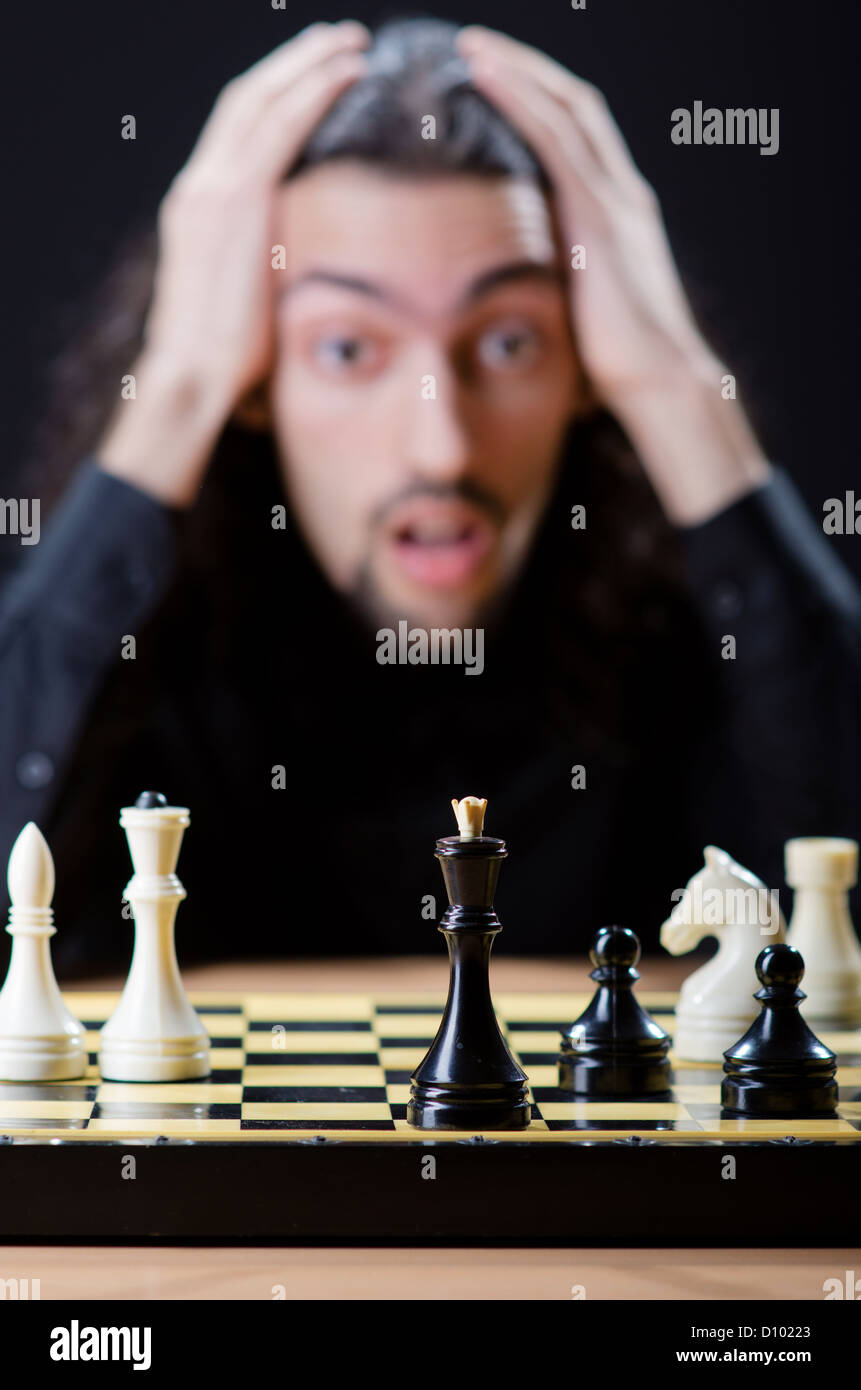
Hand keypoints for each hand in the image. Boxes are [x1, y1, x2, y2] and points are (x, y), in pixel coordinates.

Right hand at [100, 21, 368, 506]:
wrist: (193, 378)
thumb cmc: (224, 361)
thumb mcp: (242, 299)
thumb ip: (263, 266)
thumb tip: (302, 269)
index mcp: (198, 206)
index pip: (237, 129)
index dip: (277, 93)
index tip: (316, 74)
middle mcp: (199, 186)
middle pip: (247, 98)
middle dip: (295, 62)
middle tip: (341, 40)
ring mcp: (213, 189)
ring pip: (264, 99)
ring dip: (311, 64)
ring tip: (353, 44)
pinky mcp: (236, 202)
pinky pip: (281, 127)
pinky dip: (316, 92)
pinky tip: (350, 75)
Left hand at [458, 26, 769, 523]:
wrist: (661, 385)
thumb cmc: (618, 370)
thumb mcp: (581, 316)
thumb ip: (555, 290)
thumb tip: (511, 306)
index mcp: (620, 217)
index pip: (579, 137)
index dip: (539, 102)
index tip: (494, 84)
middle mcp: (623, 196)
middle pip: (575, 107)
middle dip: (527, 72)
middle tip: (475, 49)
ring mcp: (615, 201)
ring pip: (565, 109)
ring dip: (516, 71)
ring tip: (469, 47)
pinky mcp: (599, 217)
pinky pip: (555, 137)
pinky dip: (518, 97)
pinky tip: (481, 74)